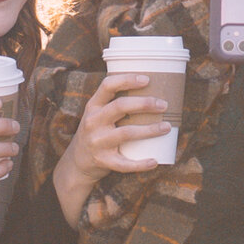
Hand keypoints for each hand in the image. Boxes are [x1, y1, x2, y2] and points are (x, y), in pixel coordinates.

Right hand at [51, 73, 174, 221]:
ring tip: (167, 127)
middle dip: (144, 103)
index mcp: (93, 106)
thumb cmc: (97, 133)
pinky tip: (155, 161)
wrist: (77, 163)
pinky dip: (141, 163)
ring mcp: (97, 142)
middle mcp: (93, 122)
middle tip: (163, 105)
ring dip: (149, 130)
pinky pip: (124, 163)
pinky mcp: (103, 160)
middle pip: (120, 106)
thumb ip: (116, 105)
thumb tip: (153, 92)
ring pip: (126, 133)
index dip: (127, 80)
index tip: (147, 79)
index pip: (107, 86)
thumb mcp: (97, 115)